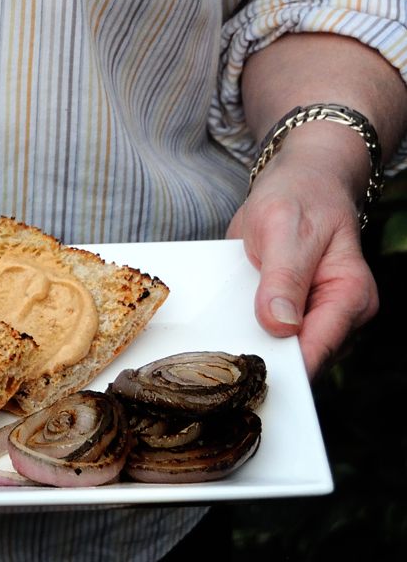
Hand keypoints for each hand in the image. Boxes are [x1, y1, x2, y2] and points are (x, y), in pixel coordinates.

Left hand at [226, 127, 378, 378]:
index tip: (244, 379)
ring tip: (211, 355)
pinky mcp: (292, 319)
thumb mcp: (283, 228)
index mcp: (349, 296)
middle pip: (300, 361)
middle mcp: (339, 315)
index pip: (318, 348)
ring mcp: (316, 320)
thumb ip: (283, 276)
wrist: (302, 182)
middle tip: (214, 371)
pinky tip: (219, 338)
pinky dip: (245, 340)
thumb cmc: (299, 196)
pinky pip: (268, 341)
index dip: (283, 368)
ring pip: (281, 356)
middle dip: (262, 366)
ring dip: (250, 355)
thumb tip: (281, 325)